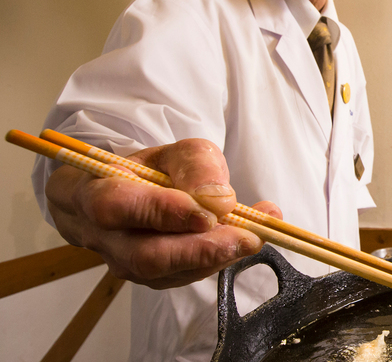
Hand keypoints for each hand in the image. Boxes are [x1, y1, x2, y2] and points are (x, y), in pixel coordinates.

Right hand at [44, 138, 281, 288]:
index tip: (208, 214)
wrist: (126, 197)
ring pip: (169, 273)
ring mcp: (124, 264)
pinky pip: (184, 277)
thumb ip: (196, 166)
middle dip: (201, 249)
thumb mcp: (173, 152)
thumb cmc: (147, 171)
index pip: (118, 207)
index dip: (164, 213)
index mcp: (94, 193)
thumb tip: (219, 201)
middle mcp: (103, 237)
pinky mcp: (150, 279)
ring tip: (257, 235)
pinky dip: (219, 260)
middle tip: (247, 238)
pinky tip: (246, 241)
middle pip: (146, 256)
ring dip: (217, 256)